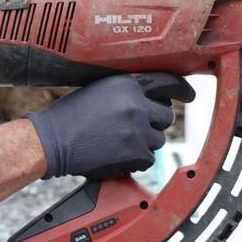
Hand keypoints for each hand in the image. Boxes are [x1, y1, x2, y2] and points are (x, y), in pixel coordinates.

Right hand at [25, 73, 195, 178]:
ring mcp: (137, 130)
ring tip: (119, 141)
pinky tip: (117, 154)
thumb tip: (151, 98)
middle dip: (155, 122)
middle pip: (166, 115)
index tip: (189, 95)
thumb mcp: (100, 89)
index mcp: (127, 84)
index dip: (182, 89)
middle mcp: (136, 104)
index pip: (167, 82)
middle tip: (136, 127)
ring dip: (144, 142)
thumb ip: (127, 90)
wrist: (52, 140)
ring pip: (159, 139)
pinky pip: (149, 159)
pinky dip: (136, 160)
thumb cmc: (70, 115)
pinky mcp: (135, 153)